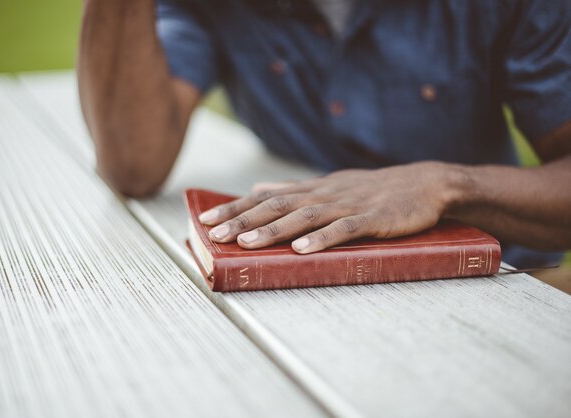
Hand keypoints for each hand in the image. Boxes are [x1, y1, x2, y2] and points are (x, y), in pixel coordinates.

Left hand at [199, 162, 462, 252]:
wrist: (425, 184)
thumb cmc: (374, 190)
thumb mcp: (330, 186)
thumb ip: (293, 190)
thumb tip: (257, 188)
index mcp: (313, 189)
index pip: (266, 198)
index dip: (237, 208)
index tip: (208, 219)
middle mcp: (324, 194)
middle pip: (277, 206)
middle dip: (244, 220)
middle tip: (214, 233)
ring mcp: (348, 205)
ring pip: (304, 217)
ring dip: (273, 230)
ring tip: (245, 243)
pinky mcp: (372, 219)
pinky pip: (343, 230)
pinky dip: (322, 239)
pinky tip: (301, 250)